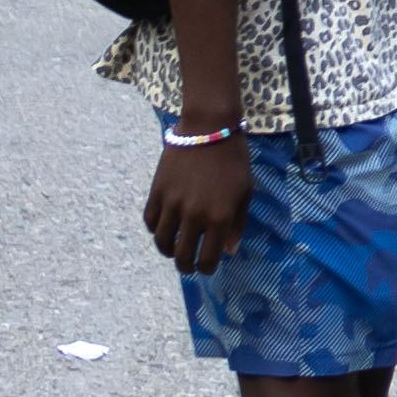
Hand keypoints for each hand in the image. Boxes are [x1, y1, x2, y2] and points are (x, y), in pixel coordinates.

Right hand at [146, 130, 255, 272]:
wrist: (209, 127)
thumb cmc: (234, 160)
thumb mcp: (245, 192)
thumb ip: (237, 224)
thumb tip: (229, 251)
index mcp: (219, 218)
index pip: (208, 259)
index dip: (207, 268)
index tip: (206, 266)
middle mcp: (194, 216)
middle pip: (183, 256)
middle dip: (186, 266)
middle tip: (188, 264)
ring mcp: (173, 204)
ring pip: (162, 242)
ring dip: (168, 251)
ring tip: (174, 249)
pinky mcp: (157, 191)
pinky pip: (150, 221)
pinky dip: (155, 229)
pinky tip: (164, 227)